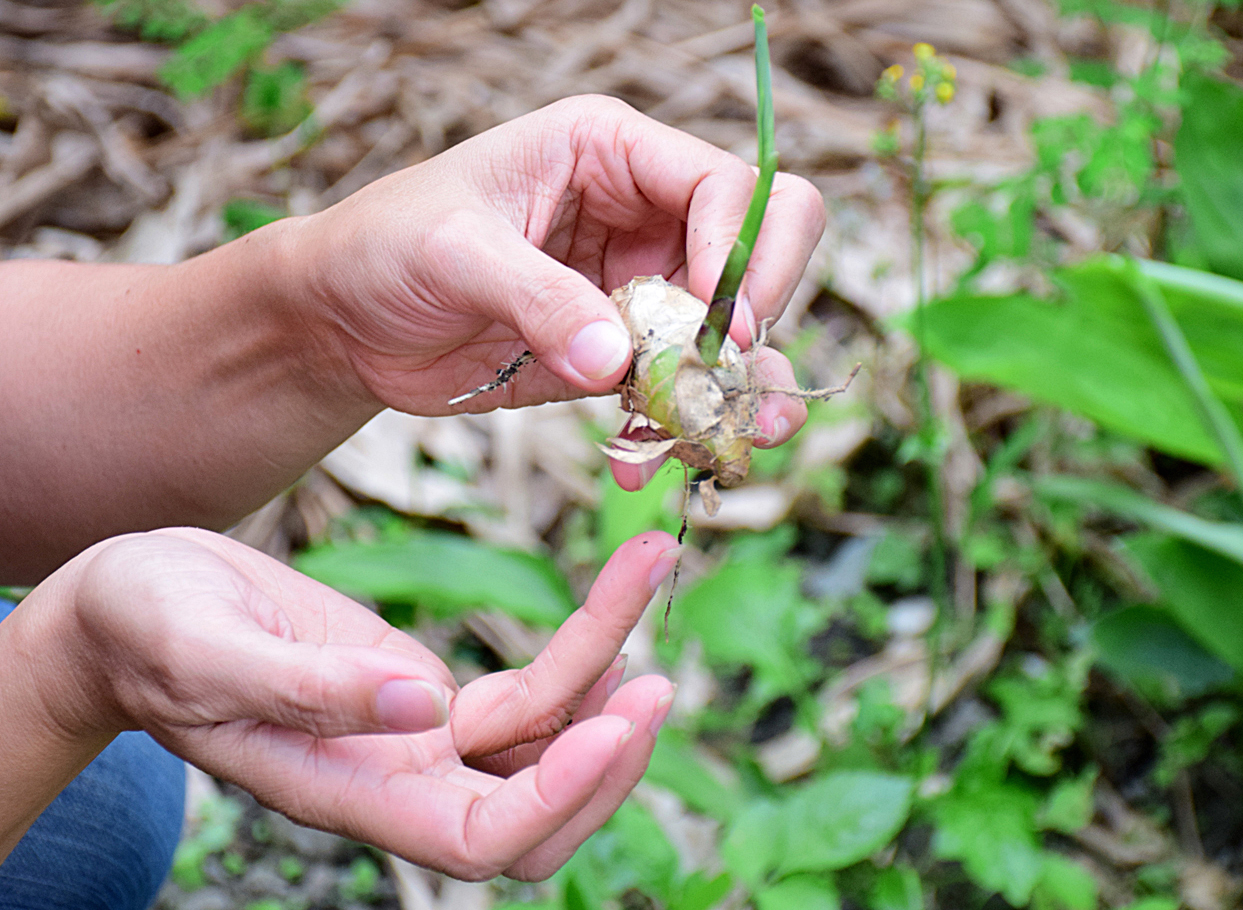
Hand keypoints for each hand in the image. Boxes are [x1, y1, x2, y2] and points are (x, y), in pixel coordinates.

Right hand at [49, 527, 678, 879]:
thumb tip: (424, 708)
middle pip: (536, 815)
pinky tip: (613, 602)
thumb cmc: (147, 630)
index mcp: (346, 792)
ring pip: (546, 742)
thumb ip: (306, 692)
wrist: (135, 609)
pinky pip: (528, 693)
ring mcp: (421, 739)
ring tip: (646, 573)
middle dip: (607, 759)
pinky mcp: (430, 693)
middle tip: (659, 684)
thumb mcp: (205, 649)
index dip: (556, 799)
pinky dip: (579, 651)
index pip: (477, 840)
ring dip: (608, 678)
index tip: (615, 723)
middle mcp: (398, 781)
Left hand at [294, 94, 822, 439]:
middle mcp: (640, 215)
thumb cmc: (384, 247)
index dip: (741, 253)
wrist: (342, 322)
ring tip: (733, 440)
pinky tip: (647, 463)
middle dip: (754, 317)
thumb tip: (616, 360)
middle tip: (726, 377)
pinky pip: (677, 391)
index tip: (715, 326)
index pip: (727, 186)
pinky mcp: (617, 357)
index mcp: (610, 152)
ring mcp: (635, 290)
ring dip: (738, 390)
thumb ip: (536, 297)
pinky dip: (679, 429)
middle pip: (756, 254)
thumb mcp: (453, 252)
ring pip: (730, 335)